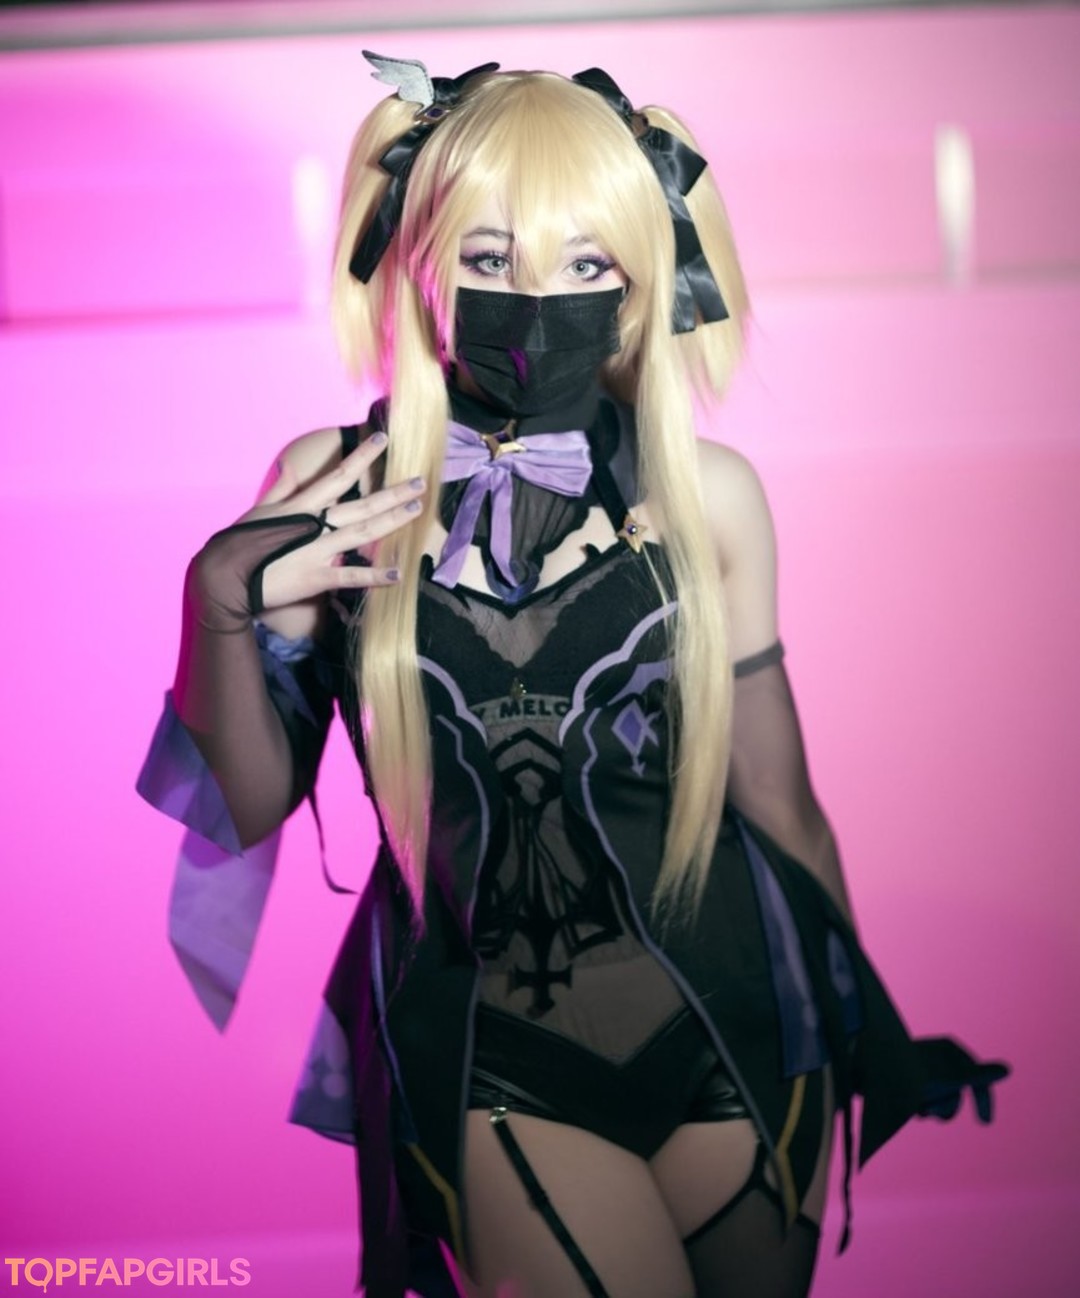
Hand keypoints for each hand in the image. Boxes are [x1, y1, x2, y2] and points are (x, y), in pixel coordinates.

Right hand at [187, 432, 425, 630]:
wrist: (224, 577)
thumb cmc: (240, 542)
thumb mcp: (259, 509)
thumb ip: (280, 489)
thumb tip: (289, 465)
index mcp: (302, 505)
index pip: (339, 475)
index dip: (363, 456)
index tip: (383, 439)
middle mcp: (315, 524)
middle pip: (362, 505)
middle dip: (393, 493)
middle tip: (421, 483)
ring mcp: (317, 550)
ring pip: (362, 533)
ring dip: (392, 521)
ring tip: (416, 510)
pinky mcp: (316, 578)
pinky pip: (351, 577)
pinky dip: (374, 577)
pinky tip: (398, 574)